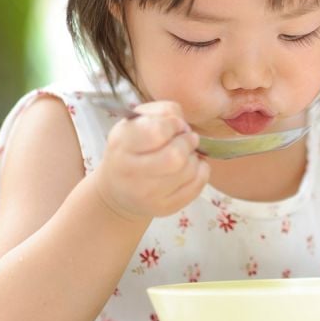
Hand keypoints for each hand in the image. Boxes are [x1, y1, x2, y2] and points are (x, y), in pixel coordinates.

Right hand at [93, 101, 209, 220]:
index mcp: (122, 144)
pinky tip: (191, 167)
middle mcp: (130, 172)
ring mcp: (148, 195)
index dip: (173, 125)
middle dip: (188, 142)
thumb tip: (183, 125)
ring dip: (194, 157)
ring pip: (189, 170)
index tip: (175, 125)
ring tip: (185, 154)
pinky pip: (197, 185)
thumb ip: (162, 112)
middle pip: (176, 156)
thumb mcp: (136, 122)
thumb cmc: (131, 149)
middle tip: (187, 139)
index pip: (157, 132)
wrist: (118, 190)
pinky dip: (201, 171)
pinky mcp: (164, 208)